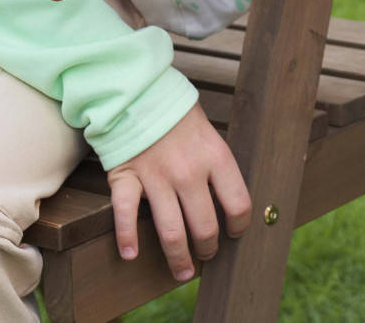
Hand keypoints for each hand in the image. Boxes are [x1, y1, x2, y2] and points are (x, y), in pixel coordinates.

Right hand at [107, 101, 251, 280]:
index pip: (238, 204)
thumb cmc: (180, 116)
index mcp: (217, 158)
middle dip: (208, 248)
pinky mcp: (127, 177)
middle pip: (205, 226)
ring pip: (171, 231)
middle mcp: (190, 172)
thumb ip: (219, 167)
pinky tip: (130, 254)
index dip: (239, 226)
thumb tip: (232, 200)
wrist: (141, 93)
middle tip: (207, 256)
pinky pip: (125, 215)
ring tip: (183, 271)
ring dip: (179, 257)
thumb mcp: (211, 135)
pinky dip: (126, 238)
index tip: (235, 233)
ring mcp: (157, 177)